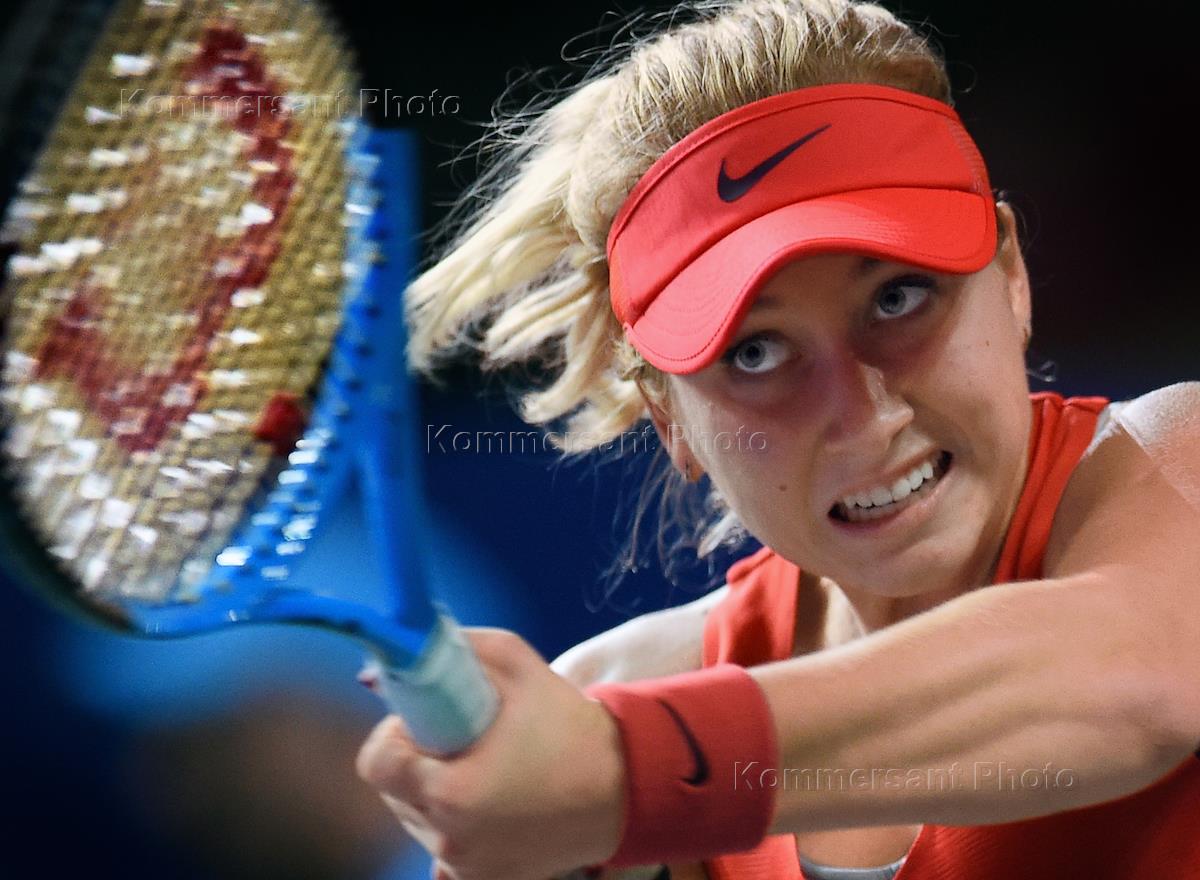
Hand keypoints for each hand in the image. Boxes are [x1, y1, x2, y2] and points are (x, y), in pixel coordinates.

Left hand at [356, 628, 625, 879]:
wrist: (625, 786)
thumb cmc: (569, 724)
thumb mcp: (513, 660)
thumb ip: (449, 649)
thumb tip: (380, 670)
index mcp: (449, 792)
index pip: (377, 762)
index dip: (396, 733)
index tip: (429, 721)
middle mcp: (449, 838)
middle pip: (393, 790)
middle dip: (416, 759)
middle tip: (460, 737)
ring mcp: (465, 865)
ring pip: (415, 818)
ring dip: (433, 790)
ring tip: (483, 767)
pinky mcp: (482, 879)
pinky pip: (445, 846)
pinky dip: (455, 822)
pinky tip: (491, 801)